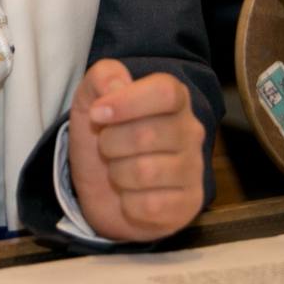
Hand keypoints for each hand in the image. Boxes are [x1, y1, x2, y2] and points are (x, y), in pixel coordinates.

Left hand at [66, 60, 205, 241]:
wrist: (104, 187)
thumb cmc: (104, 136)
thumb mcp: (91, 98)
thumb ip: (103, 77)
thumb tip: (118, 85)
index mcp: (174, 99)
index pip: (165, 92)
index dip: (126, 102)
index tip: (97, 113)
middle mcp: (191, 132)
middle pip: (145, 135)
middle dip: (110, 143)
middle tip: (106, 147)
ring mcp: (193, 170)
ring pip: (144, 172)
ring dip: (117, 174)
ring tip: (119, 170)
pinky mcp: (188, 205)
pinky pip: (149, 206)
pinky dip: (128, 204)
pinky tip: (131, 196)